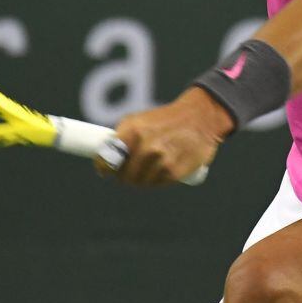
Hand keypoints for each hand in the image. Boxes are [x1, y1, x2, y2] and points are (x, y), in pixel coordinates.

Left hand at [96, 88, 234, 185]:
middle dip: (124, 175)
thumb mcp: (139, 120)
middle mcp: (145, 146)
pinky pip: (157, 184)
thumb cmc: (164, 120)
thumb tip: (102, 161)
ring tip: (151, 165)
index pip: (107, 159)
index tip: (104, 171)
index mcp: (133, 131)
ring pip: (140, 182)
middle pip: (123, 175)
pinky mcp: (174, 172)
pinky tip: (163, 168)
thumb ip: (121, 139)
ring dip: (142, 178)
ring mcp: (160, 160)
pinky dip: (158, 180)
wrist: (199, 118)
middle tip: (130, 169)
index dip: (103, 167)